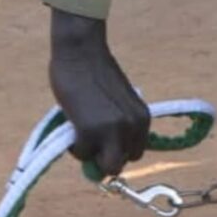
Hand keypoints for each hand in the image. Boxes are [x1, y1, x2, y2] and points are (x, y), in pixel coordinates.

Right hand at [48, 8, 150, 176]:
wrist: (81, 51)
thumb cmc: (96, 73)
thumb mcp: (119, 102)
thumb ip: (119, 125)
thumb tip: (104, 155)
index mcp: (143, 119)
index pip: (135, 153)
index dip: (116, 149)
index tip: (102, 138)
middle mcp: (133, 127)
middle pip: (119, 164)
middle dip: (103, 157)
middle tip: (89, 139)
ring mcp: (113, 130)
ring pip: (104, 165)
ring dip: (90, 153)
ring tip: (80, 130)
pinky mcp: (90, 131)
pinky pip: (82, 154)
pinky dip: (75, 146)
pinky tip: (73, 124)